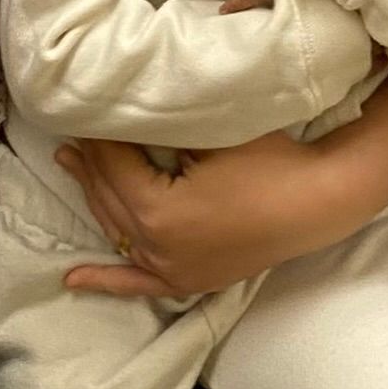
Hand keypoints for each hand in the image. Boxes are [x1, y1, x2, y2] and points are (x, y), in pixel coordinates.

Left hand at [55, 131, 342, 298]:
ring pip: (118, 231)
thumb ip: (162, 125)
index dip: (99, 135)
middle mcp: (158, 247)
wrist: (317, 202)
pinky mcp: (190, 279)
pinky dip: (107, 281)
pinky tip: (73, 280)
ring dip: (93, 199)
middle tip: (71, 130)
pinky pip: (139, 282)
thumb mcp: (209, 132)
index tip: (85, 109)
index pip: (113, 165)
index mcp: (158, 211)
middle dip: (90, 162)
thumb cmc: (268, 159)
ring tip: (70, 165)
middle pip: (110, 197)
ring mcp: (173, 269)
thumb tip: (123, 105)